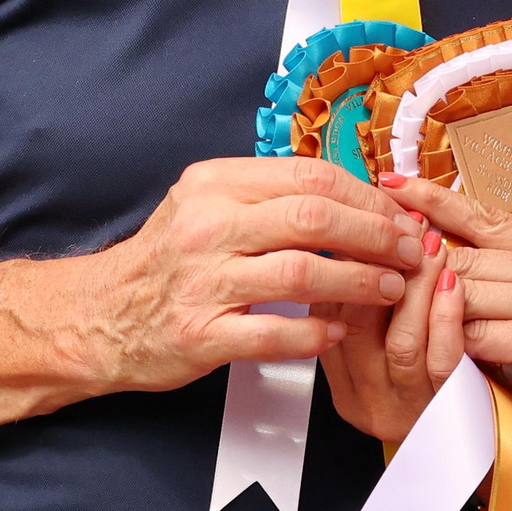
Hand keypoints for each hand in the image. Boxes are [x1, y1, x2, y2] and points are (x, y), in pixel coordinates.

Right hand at [91, 156, 420, 392]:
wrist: (100, 315)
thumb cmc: (165, 261)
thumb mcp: (205, 205)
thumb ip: (266, 194)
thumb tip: (348, 191)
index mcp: (214, 185)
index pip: (309, 176)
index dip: (366, 196)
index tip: (398, 214)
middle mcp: (207, 227)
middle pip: (313, 217)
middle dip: (376, 234)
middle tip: (411, 250)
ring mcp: (202, 282)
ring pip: (301, 270)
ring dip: (358, 281)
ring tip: (391, 288)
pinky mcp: (200, 334)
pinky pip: (274, 332)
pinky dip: (315, 331)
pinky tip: (338, 330)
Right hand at [317, 211, 466, 444]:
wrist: (482, 453)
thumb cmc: (443, 390)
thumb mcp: (388, 351)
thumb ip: (373, 307)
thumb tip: (368, 234)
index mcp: (341, 378)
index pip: (325, 309)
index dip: (346, 258)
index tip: (366, 218)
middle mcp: (364, 399)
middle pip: (353, 323)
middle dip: (379, 264)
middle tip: (401, 225)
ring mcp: (404, 410)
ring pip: (400, 341)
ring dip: (417, 285)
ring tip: (431, 245)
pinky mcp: (444, 416)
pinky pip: (441, 363)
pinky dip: (447, 317)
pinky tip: (455, 284)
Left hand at [381, 170, 511, 469]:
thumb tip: (448, 265)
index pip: (488, 217)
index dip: (437, 199)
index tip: (394, 184)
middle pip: (468, 256)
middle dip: (421, 265)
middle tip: (377, 264)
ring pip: (468, 294)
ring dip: (435, 312)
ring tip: (400, 317)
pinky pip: (481, 335)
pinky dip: (457, 345)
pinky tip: (443, 353)